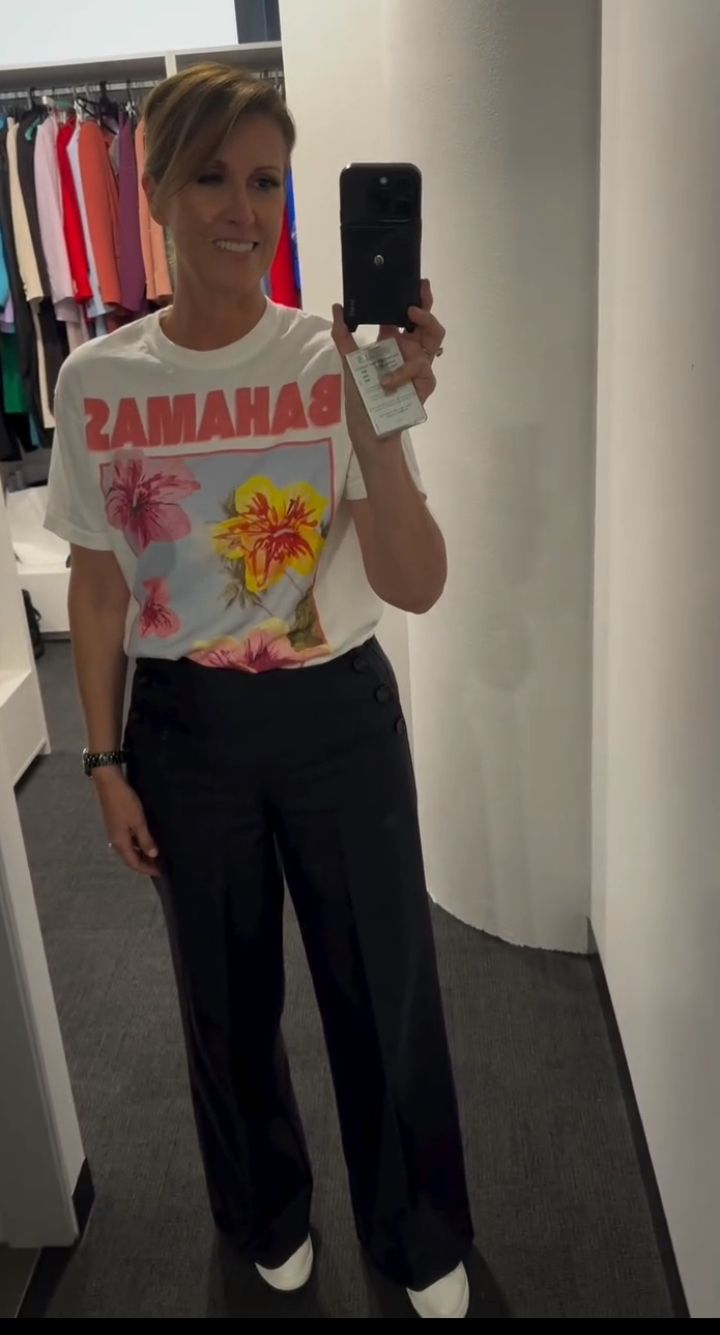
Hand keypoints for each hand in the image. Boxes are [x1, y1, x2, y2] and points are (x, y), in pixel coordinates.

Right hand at [93, 769, 158, 875]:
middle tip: (158, 866)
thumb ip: (145, 839)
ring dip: (139, 855)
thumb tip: (153, 855)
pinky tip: (143, 841)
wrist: (109, 784)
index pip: (133, 863)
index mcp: (120, 843)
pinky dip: (135, 845)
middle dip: (143, 864)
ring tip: (153, 855)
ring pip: (127, 850)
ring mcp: (114, 832)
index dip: (146, 869)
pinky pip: (126, 842)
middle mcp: (115, 841)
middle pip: (129, 858)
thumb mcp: (139, 822)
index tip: (159, 872)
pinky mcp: (115, 825)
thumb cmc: (125, 802)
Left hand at [331, 279, 445, 453]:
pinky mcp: (425, 384)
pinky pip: (420, 370)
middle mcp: (410, 350)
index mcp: (395, 341)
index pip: (407, 314)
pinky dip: (401, 374)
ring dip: (426, 325)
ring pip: (434, 339)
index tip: (416, 282)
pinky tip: (387, 382)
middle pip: (427, 323)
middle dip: (427, 306)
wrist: (368, 426)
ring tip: (410, 318)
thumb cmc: (361, 395)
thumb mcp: (349, 362)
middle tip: (416, 299)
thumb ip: (343, 335)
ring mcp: (420, 366)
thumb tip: (338, 307)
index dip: (416, 297)